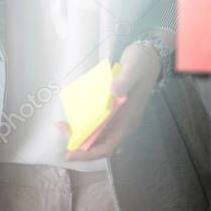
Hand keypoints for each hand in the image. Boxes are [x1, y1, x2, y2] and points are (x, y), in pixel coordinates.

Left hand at [60, 43, 160, 160]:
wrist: (149, 57)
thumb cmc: (141, 64)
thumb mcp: (132, 68)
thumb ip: (124, 80)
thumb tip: (113, 91)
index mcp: (128, 121)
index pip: (108, 147)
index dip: (88, 153)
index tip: (69, 153)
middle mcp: (124, 125)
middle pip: (100, 145)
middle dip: (80, 144)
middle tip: (62, 128)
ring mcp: (120, 119)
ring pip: (99, 137)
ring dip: (83, 135)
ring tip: (65, 125)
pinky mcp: (116, 111)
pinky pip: (100, 125)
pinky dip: (88, 125)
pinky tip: (77, 117)